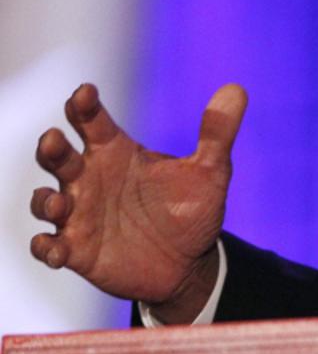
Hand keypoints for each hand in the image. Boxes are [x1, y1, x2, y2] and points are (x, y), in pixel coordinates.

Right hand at [30, 82, 246, 322]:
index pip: (93, 121)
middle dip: (51, 147)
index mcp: (117, 152)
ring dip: (45, 200)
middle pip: (58, 156)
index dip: (84, 106)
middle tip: (54, 139)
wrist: (189, 263)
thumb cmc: (190, 208)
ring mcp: (80, 215)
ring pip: (46, 200)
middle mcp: (92, 179)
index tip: (85, 94)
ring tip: (59, 201)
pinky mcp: (77, 251)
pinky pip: (49, 247)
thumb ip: (217, 133)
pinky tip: (56, 249)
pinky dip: (47, 248)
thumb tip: (236, 90)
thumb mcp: (210, 171)